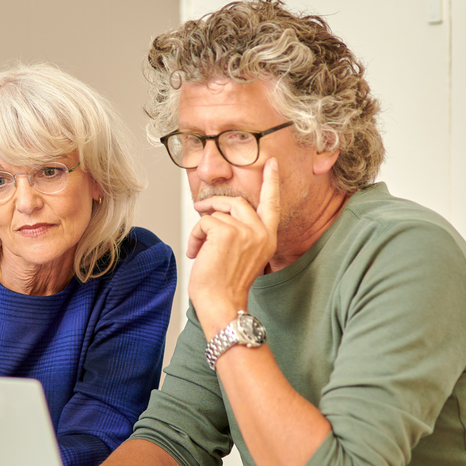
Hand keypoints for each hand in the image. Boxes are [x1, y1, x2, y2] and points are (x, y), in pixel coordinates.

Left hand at [186, 157, 281, 326]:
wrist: (221, 302)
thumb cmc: (226, 284)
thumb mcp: (243, 254)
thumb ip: (242, 232)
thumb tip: (220, 213)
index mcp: (268, 237)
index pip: (272, 203)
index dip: (271, 182)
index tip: (271, 164)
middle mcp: (261, 231)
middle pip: (236, 202)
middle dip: (214, 204)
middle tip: (200, 208)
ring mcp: (245, 231)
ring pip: (215, 214)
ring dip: (201, 231)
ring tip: (199, 250)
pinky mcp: (226, 232)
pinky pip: (203, 222)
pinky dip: (194, 236)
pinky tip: (195, 252)